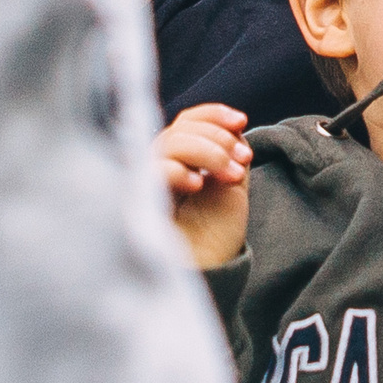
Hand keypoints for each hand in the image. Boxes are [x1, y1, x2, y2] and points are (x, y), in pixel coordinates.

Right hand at [155, 103, 251, 267]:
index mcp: (179, 158)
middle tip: (242, 161)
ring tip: (231, 177)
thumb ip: (229, 151)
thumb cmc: (217, 229)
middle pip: (180, 129)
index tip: (241, 121)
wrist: (210, 268)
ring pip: (169, 143)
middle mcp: (159, 164)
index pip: (187, 121)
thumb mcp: (231, 182)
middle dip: (218, 138)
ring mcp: (147, 180)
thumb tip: (233, 126)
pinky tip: (198, 184)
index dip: (213, 114)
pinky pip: (152, 170)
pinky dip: (178, 169)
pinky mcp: (140, 199)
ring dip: (208, 152)